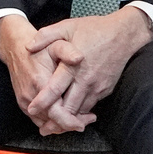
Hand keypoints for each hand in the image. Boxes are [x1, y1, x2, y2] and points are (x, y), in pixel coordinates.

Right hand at [0, 14, 94, 133]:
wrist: (17, 50)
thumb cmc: (41, 48)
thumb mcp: (56, 44)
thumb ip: (68, 51)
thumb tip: (79, 57)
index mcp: (40, 82)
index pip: (54, 112)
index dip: (69, 121)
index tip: (84, 123)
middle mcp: (31, 96)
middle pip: (51, 122)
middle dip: (71, 124)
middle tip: (89, 119)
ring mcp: (26, 102)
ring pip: (46, 123)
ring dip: (63, 124)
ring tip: (82, 118)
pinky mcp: (24, 104)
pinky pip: (39, 119)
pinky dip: (53, 121)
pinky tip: (67, 115)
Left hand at [25, 7, 152, 129]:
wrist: (124, 34)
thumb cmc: (95, 29)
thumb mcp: (68, 26)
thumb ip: (46, 35)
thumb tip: (28, 46)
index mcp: (74, 65)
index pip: (55, 89)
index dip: (42, 102)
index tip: (32, 109)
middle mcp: (86, 79)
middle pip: (68, 108)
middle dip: (54, 120)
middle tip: (43, 127)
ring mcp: (97, 86)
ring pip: (80, 111)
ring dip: (68, 118)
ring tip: (55, 123)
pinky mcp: (106, 89)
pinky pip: (90, 106)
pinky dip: (81, 111)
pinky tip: (72, 112)